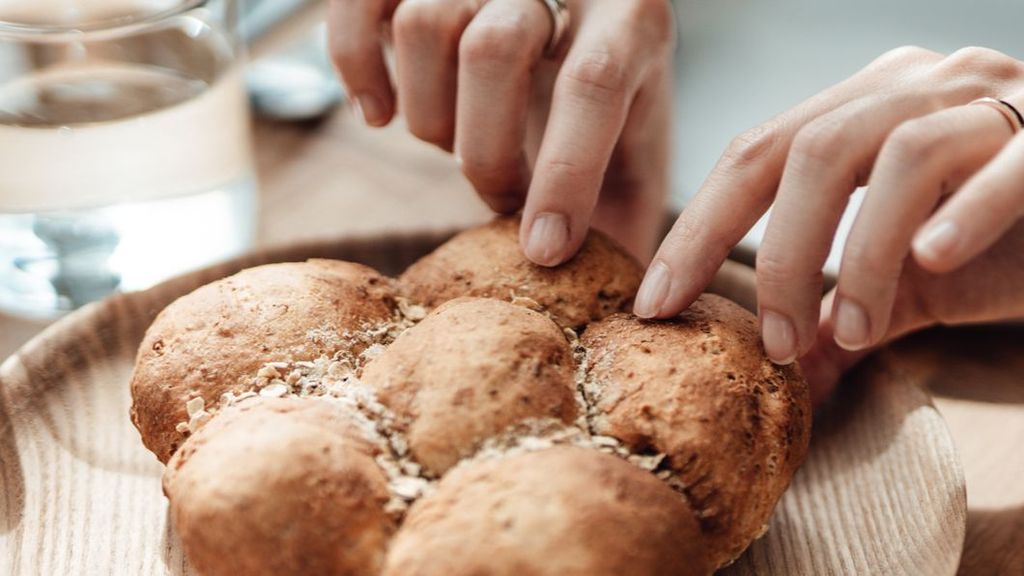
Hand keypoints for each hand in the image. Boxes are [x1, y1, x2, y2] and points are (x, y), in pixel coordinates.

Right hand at [328, 0, 675, 261]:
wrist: (573, 20)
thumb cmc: (608, 104)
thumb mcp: (638, 155)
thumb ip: (631, 215)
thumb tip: (636, 306)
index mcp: (630, 19)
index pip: (591, 84)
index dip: (563, 174)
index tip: (541, 251)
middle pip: (494, 49)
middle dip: (484, 150)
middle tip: (496, 195)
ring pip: (427, 24)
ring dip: (428, 115)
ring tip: (450, 142)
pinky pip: (361, 3)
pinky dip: (354, 64)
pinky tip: (379, 111)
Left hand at [633, 46, 1023, 394]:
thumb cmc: (1008, 240)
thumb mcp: (911, 283)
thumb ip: (847, 311)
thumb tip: (788, 374)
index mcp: (863, 108)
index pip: (755, 155)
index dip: (695, 230)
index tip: (654, 304)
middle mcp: (917, 87)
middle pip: (808, 151)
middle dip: (772, 253)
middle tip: (768, 343)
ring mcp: (991, 101)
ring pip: (895, 156)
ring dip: (859, 256)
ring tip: (850, 333)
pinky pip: (1002, 163)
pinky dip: (961, 215)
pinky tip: (932, 262)